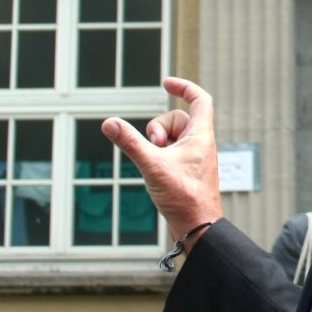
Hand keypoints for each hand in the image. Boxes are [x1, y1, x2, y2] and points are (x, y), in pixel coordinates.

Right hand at [101, 76, 222, 248]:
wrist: (198, 228)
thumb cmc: (184, 197)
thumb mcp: (152, 165)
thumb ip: (130, 142)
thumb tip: (109, 123)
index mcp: (202, 135)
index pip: (200, 99)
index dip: (184, 87)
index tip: (165, 83)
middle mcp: (201, 143)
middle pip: (178, 118)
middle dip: (159, 128)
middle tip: (155, 147)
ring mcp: (194, 158)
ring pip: (172, 137)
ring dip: (157, 144)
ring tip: (155, 162)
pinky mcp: (187, 171)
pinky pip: (170, 153)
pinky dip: (159, 156)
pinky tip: (155, 173)